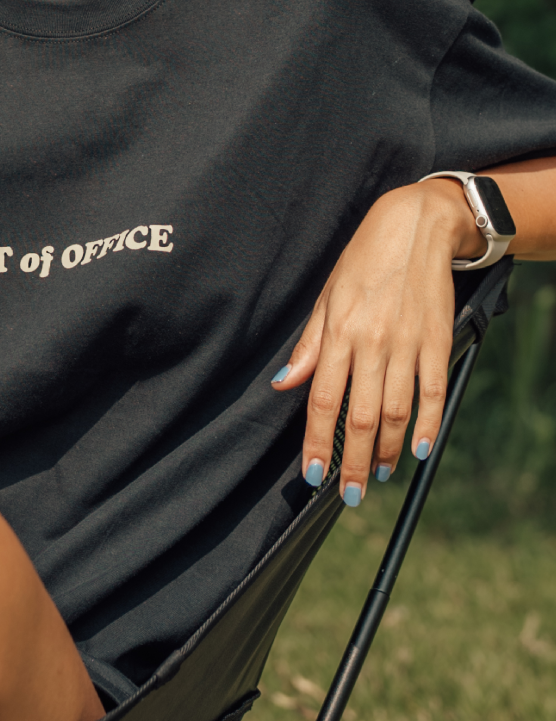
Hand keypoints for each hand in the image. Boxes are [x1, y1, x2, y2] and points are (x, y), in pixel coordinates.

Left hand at [271, 180, 479, 504]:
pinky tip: (421, 450)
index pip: (323, 402)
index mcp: (339, 335)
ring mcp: (407, 344)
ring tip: (381, 475)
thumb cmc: (364, 263)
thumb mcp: (325, 299)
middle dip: (355, 463)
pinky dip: (428, 425)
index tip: (314, 474)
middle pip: (361, 418)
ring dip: (389, 451)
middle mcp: (372, 343)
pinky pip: (433, 391)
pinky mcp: (437, 340)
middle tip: (350, 494)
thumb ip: (308, 347)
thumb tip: (283, 384)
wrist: (417, 226)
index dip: (318, 443)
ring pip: (397, 412)